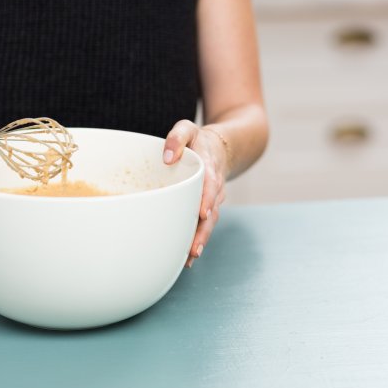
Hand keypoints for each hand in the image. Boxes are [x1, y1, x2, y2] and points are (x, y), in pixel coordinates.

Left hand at [163, 119, 228, 267]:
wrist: (219, 147)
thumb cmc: (197, 140)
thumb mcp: (187, 129)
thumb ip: (178, 138)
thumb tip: (168, 157)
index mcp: (210, 168)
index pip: (210, 184)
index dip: (207, 199)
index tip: (202, 214)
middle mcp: (215, 187)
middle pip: (212, 212)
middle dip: (203, 231)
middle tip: (193, 249)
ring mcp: (213, 200)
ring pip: (209, 222)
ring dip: (201, 239)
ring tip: (190, 257)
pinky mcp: (207, 208)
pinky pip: (205, 225)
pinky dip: (198, 239)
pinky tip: (187, 256)